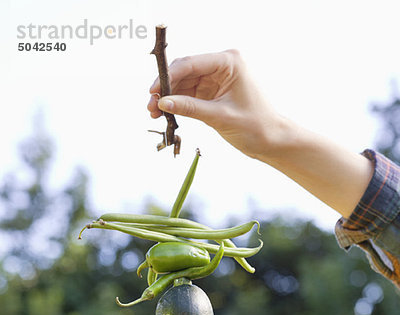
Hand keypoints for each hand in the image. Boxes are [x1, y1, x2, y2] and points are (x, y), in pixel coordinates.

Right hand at [147, 49, 283, 160]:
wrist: (272, 141)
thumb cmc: (255, 126)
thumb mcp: (220, 117)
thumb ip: (191, 108)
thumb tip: (162, 103)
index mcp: (229, 62)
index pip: (192, 64)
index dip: (169, 77)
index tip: (153, 92)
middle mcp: (222, 66)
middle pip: (185, 72)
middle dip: (166, 89)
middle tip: (150, 106)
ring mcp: (217, 79)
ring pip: (184, 84)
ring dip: (169, 98)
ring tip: (154, 113)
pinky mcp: (213, 93)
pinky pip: (190, 95)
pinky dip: (178, 104)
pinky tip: (165, 114)